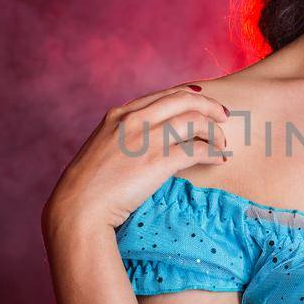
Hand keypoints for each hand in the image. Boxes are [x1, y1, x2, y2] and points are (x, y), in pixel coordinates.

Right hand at [41, 82, 232, 241]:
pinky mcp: (158, 161)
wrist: (78, 208)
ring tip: (222, 144)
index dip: (190, 97)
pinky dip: (213, 152)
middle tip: (224, 116)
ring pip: (194, 121)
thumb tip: (144, 144)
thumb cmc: (89, 188)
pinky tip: (220, 159)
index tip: (204, 105)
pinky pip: (197, 149)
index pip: (164, 95)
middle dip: (209, 106)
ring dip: (214, 132)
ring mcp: (146, 139)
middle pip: (184, 99)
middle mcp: (134, 120)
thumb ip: (123, 138)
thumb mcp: (102, 149)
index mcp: (120, 115)